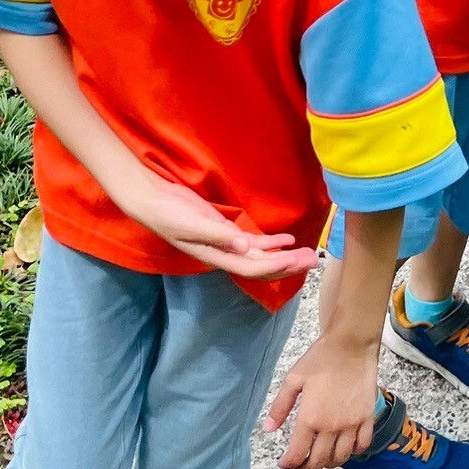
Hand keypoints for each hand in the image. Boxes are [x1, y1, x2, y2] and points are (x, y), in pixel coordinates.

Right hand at [104, 169, 317, 281]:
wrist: (153, 200)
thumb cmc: (169, 214)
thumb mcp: (192, 224)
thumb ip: (218, 235)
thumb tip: (244, 247)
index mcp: (217, 256)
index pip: (252, 268)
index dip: (275, 267)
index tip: (296, 262)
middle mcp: (225, 254)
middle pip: (262, 266)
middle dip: (288, 266)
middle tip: (314, 263)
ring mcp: (226, 243)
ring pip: (260, 256)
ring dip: (284, 256)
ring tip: (308, 254)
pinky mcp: (226, 230)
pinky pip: (253, 241)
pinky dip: (271, 242)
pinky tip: (288, 239)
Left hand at [266, 329, 381, 468]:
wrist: (351, 344)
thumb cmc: (320, 359)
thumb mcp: (293, 379)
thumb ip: (280, 407)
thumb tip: (268, 429)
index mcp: (310, 418)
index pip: (298, 454)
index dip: (288, 464)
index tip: (284, 463)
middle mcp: (332, 426)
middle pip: (319, 461)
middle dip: (306, 468)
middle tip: (300, 466)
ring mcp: (352, 424)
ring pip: (341, 457)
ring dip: (329, 463)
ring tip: (320, 458)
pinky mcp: (367, 417)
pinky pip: (362, 444)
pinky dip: (354, 452)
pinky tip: (345, 447)